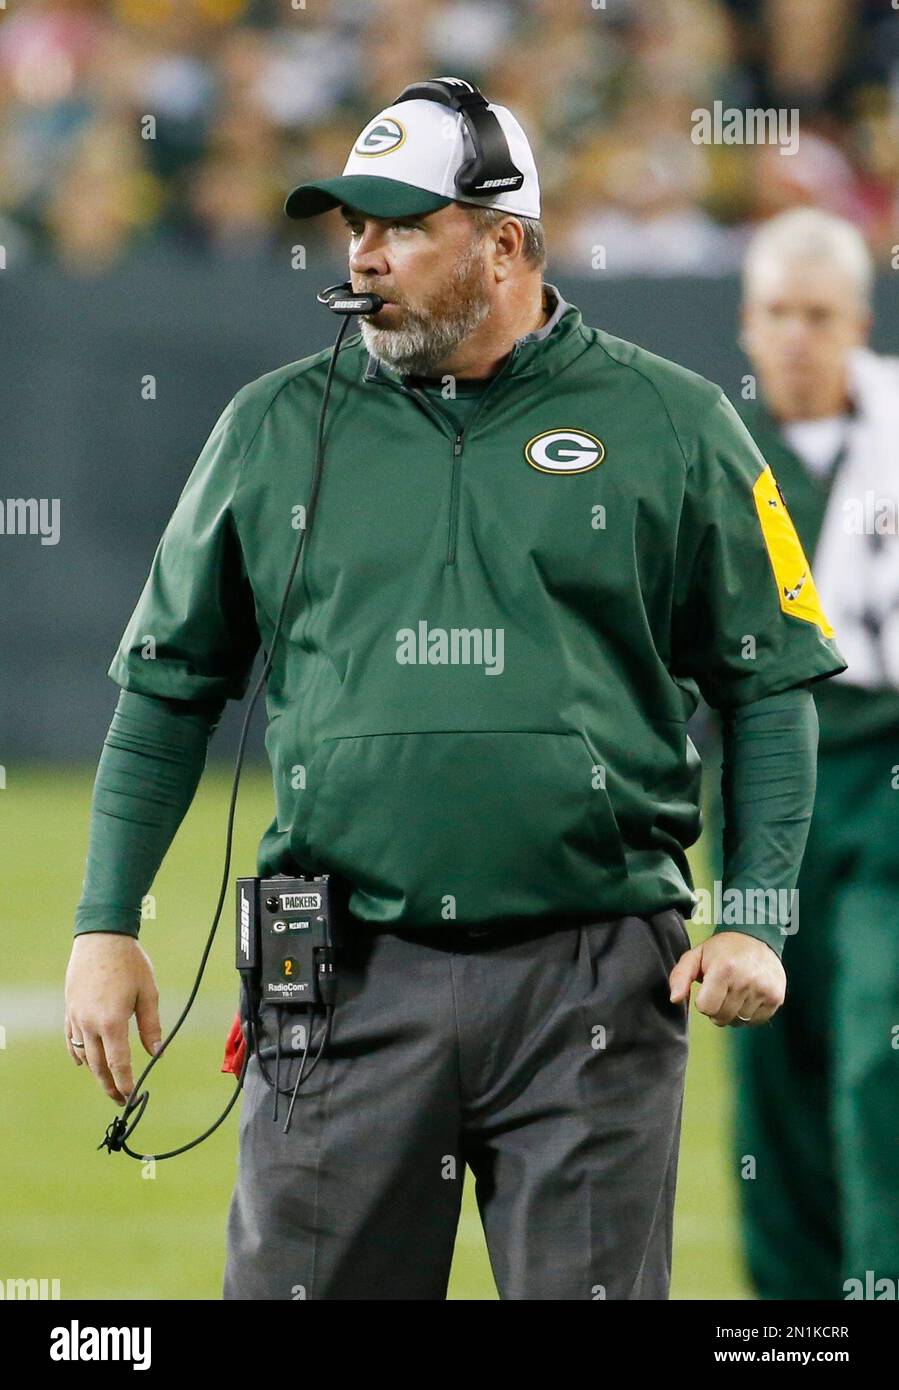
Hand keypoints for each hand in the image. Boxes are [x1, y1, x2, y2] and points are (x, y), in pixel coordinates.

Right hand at [64, 933, 162, 1103]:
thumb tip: (157, 1053)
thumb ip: (151, 1026)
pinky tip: (82, 1063)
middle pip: (98, 1065)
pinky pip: (71, 1039)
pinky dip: (77, 1054)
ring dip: (95, 1072)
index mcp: (112, 1022)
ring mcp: (76, 1017)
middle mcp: (90, 1024)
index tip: (132, 1097)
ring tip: (108, 1083)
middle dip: (110, 1085)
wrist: (101, 937)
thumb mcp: (148, 993)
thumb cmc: (130, 963)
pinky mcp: (70, 1009)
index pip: (118, 1063)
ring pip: (83, 1054)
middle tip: (121, 1100)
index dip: (125, 1083)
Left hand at [668, 930, 785, 1026]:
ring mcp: (764, 990)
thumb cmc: (721, 950)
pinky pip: (756, 1022)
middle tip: (722, 991)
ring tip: (736, 991)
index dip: (703, 1001)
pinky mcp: (776, 998)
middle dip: (717, 1009)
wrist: (757, 938)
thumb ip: (680, 976)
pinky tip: (749, 996)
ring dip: (734, 1012)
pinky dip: (750, 1014)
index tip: (709, 988)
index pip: (706, 1008)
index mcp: (723, 970)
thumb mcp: (695, 956)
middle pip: (722, 1018)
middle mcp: (746, 980)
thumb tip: (674, 999)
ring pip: (739, 1021)